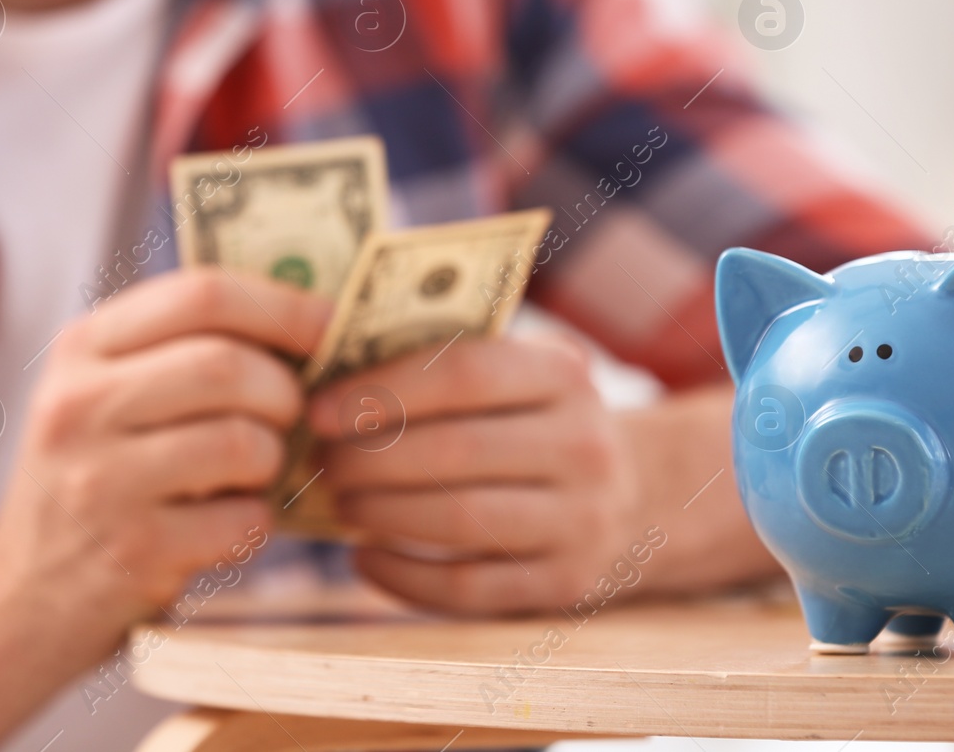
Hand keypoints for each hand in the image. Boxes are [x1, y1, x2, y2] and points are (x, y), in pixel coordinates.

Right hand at [0, 267, 331, 624]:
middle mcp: (79, 406)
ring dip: (272, 459)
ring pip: (241, 441)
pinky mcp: (131, 552)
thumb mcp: (109, 395)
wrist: (26, 594)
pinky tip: (227, 524)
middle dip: (283, 390)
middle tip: (288, 414)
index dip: (282, 305)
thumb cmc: (100, 476)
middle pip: (226, 366)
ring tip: (251, 472)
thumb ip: (184, 348)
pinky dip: (255, 522)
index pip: (201, 294)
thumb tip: (312, 317)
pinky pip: (242, 520)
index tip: (329, 323)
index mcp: (83, 348)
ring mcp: (99, 481)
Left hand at [309, 333, 643, 614]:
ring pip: (459, 520)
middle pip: (454, 451)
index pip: (462, 373)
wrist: (635, 492)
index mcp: (565, 374)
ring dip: (381, 513)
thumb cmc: (540, 423)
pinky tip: (364, 557)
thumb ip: (449, 365)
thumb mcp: (523, 375)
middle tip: (321, 463)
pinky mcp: (569, 581)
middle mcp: (584, 444)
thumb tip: (331, 383)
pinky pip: (467, 587)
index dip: (382, 391)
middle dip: (369, 460)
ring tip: (340, 503)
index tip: (319, 411)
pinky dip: (402, 576)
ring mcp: (583, 518)